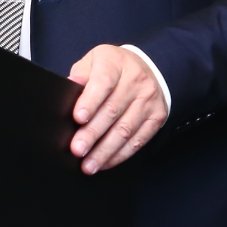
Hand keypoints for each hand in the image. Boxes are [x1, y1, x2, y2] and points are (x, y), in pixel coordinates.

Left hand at [66, 44, 167, 174]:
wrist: (147, 69)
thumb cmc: (112, 69)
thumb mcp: (93, 62)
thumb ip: (81, 75)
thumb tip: (70, 86)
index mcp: (115, 63)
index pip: (103, 82)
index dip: (90, 101)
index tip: (78, 118)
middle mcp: (136, 80)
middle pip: (112, 110)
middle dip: (93, 133)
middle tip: (77, 149)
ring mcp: (148, 100)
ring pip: (125, 130)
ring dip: (105, 151)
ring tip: (89, 164)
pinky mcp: (157, 117)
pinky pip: (138, 140)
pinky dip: (119, 155)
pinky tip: (105, 162)